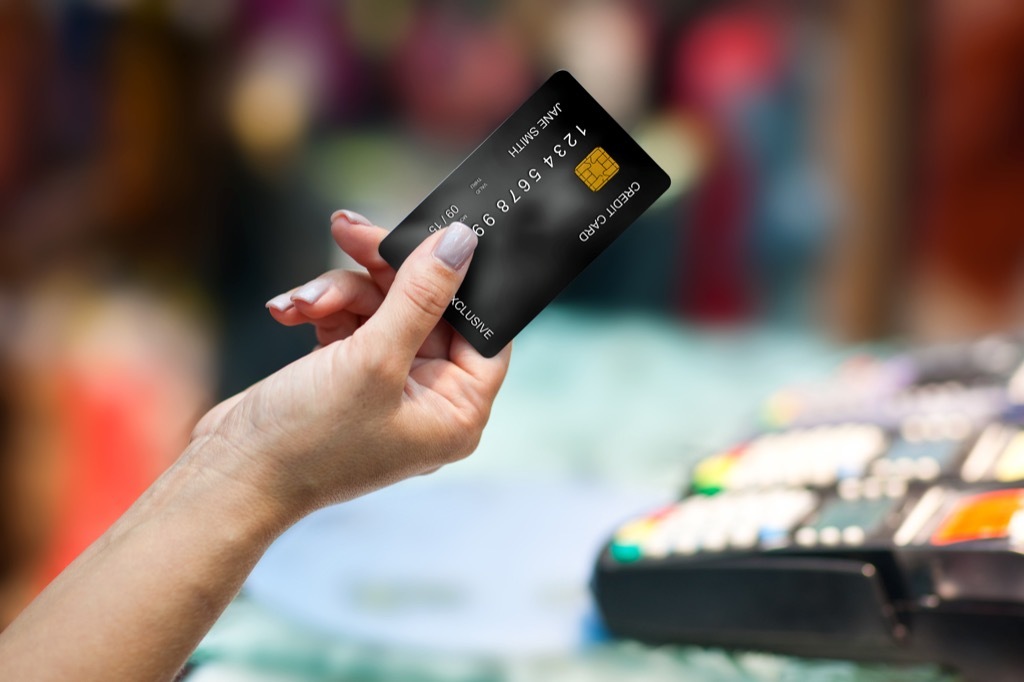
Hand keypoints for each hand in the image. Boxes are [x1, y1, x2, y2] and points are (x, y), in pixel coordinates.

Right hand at [190, 215, 510, 524]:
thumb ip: (421, 295)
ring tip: (303, 302)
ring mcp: (387, 386)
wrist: (228, 474)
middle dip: (383, 272)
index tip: (436, 234)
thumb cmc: (307, 439)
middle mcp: (429, 399)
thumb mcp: (373, 358)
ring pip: (382, 305)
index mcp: (458, 411)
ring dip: (339, 292)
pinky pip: (350, 320)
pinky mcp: (348, 373)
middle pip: (428, 306)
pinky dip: (321, 309)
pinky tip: (287, 311)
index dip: (463, 280)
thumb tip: (461, 242)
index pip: (484, 328)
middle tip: (350, 231)